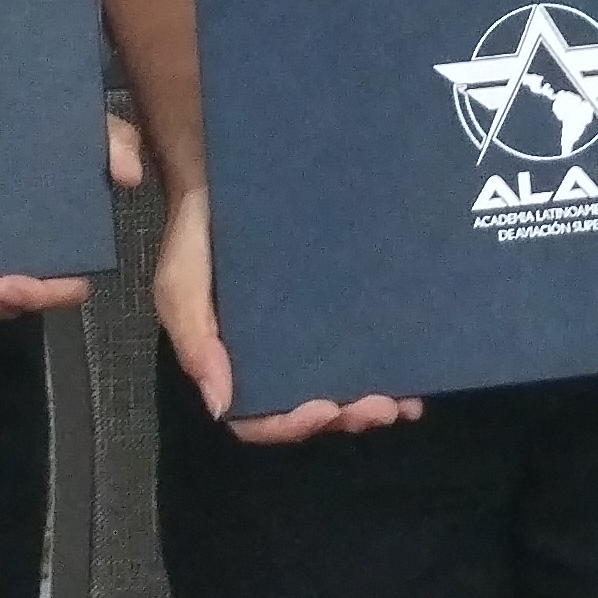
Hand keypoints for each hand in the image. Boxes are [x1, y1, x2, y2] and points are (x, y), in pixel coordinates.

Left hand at [0, 113, 147, 323]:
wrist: (25, 104)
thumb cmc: (67, 124)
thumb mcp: (99, 128)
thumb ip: (117, 143)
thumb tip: (127, 174)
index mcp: (68, 241)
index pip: (64, 284)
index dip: (38, 293)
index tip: (5, 285)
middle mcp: (30, 256)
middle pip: (4, 299)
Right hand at [154, 180, 418, 443]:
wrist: (227, 170)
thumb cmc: (198, 233)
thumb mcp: (181, 286)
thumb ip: (195, 342)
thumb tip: (221, 405)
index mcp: (237, 362)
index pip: (260, 417)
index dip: (291, 426)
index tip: (322, 410)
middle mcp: (280, 355)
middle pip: (312, 409)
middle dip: (346, 417)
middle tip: (378, 408)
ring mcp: (316, 329)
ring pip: (346, 383)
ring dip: (374, 403)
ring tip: (402, 403)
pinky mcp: (344, 301)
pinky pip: (371, 341)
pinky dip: (393, 364)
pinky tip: (417, 368)